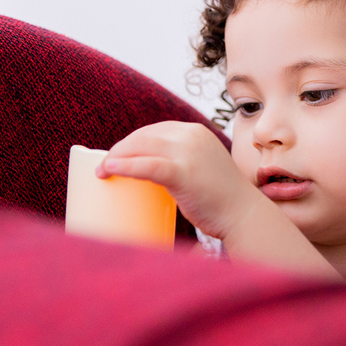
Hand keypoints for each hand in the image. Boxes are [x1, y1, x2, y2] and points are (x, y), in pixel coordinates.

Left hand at [97, 121, 262, 241]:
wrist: (243, 215)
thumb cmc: (220, 199)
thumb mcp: (201, 168)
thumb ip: (180, 162)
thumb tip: (150, 169)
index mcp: (195, 132)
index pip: (153, 131)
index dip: (130, 143)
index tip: (116, 158)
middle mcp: (191, 136)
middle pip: (143, 137)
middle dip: (118, 150)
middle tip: (103, 167)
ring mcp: (188, 152)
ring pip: (141, 147)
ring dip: (115, 157)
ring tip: (102, 172)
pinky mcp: (184, 172)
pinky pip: (147, 166)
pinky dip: (125, 167)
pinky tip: (109, 170)